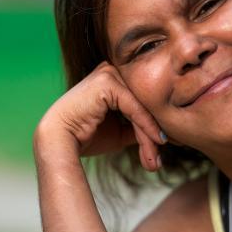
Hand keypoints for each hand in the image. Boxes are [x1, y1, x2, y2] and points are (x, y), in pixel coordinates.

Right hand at [34, 61, 164, 170]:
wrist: (60, 142)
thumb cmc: (87, 136)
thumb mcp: (122, 131)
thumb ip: (141, 125)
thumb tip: (166, 132)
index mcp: (115, 78)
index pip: (144, 100)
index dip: (157, 123)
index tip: (171, 144)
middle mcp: (113, 70)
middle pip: (145, 103)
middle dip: (155, 133)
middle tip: (161, 159)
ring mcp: (109, 73)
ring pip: (142, 106)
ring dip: (150, 136)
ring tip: (154, 161)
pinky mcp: (107, 82)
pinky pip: (135, 108)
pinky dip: (146, 127)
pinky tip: (155, 144)